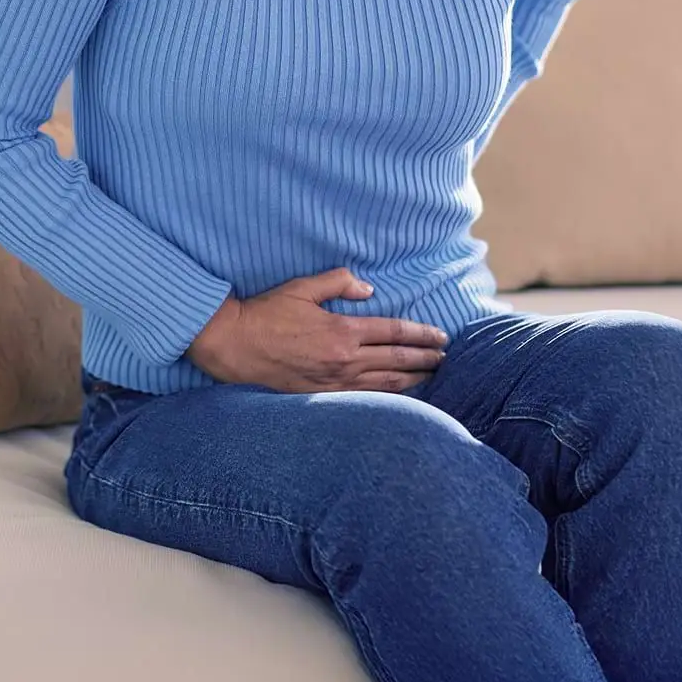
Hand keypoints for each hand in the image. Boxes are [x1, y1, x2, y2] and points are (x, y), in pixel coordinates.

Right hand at [186, 268, 448, 392]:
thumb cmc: (266, 313)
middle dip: (425, 358)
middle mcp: (343, 360)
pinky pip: (364, 398)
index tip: (441, 336)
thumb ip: (338, 283)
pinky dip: (387, 397)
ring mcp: (334, 382)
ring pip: (385, 384)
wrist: (235, 345)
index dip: (420, 334)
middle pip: (396, 360)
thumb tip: (368, 288)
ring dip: (413, 380)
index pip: (392, 332)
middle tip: (446, 357)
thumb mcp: (301, 287)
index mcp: (341, 330)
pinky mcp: (322, 396)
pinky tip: (399, 396)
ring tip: (432, 376)